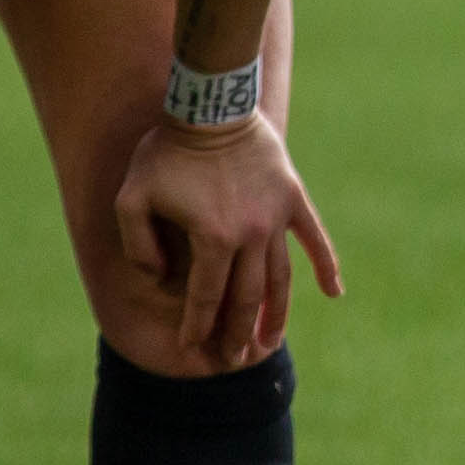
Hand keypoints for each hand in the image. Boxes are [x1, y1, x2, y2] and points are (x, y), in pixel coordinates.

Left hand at [112, 106, 345, 373]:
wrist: (212, 106)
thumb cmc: (166, 152)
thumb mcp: (131, 198)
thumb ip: (138, 245)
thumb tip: (160, 279)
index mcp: (213, 238)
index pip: (205, 296)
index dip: (197, 326)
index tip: (192, 349)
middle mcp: (250, 234)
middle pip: (246, 297)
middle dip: (237, 332)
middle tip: (233, 359)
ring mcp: (276, 217)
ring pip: (280, 278)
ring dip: (276, 314)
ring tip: (270, 343)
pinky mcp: (293, 198)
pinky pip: (315, 240)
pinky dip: (326, 266)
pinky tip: (333, 293)